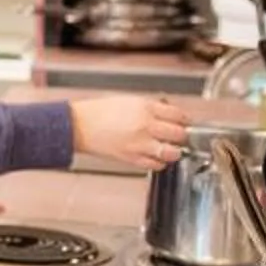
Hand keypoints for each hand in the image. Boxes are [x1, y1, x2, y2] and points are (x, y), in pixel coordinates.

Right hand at [70, 94, 190, 169]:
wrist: (80, 126)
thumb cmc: (100, 112)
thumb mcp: (130, 101)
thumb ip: (152, 108)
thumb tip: (170, 116)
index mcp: (146, 108)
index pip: (178, 115)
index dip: (185, 120)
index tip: (185, 123)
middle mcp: (146, 125)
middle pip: (179, 134)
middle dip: (183, 136)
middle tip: (182, 137)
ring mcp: (140, 143)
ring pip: (171, 152)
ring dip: (175, 152)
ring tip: (173, 150)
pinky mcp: (132, 158)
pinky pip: (155, 164)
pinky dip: (160, 163)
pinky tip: (157, 157)